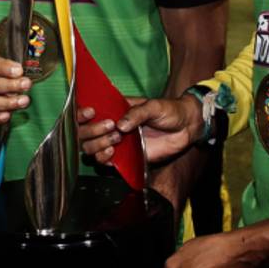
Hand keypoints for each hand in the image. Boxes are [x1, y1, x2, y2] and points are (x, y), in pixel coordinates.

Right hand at [77, 96, 202, 164]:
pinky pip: (105, 162)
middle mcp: (111, 126)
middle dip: (92, 131)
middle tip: (111, 127)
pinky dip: (104, 159)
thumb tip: (120, 125)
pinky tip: (113, 153)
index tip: (91, 113)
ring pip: (91, 148)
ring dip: (98, 145)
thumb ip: (137, 113)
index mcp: (114, 109)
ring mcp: (117, 142)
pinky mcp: (126, 157)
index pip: (87, 112)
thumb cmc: (169, 110)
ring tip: (116, 141)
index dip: (82, 114)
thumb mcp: (154, 106)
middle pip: (84, 133)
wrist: (186, 127)